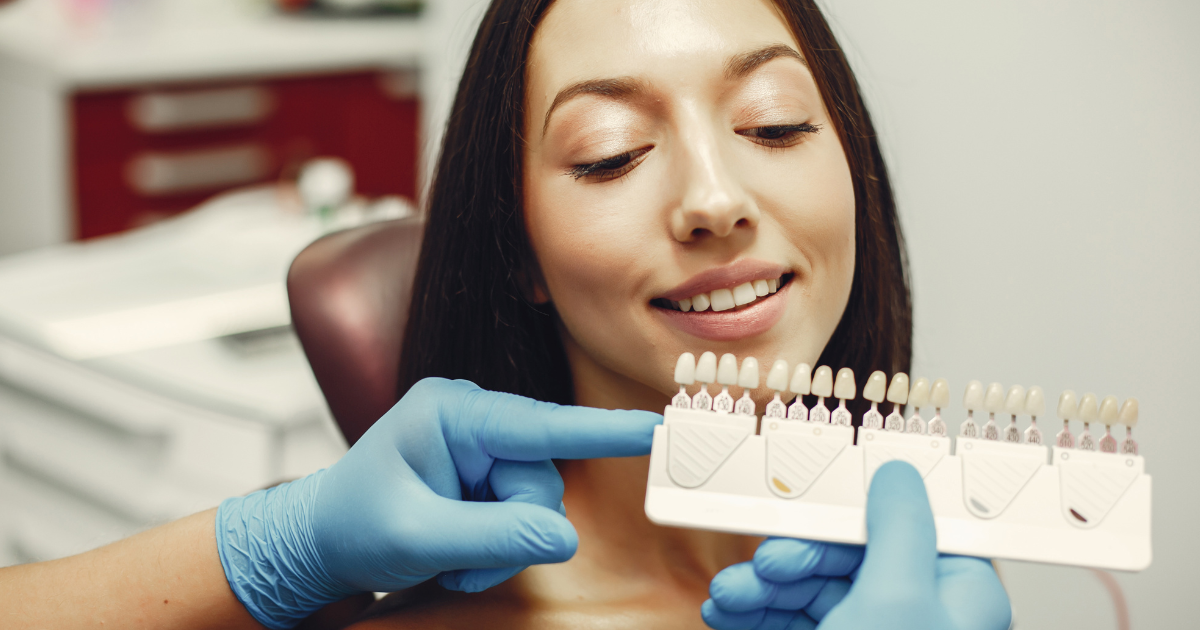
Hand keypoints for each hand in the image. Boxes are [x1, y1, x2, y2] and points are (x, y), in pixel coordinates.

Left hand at [216, 377, 660, 627]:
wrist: (319, 541)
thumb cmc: (352, 527)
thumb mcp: (419, 538)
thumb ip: (495, 536)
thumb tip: (564, 537)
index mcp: (452, 412)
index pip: (540, 424)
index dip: (602, 431)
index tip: (655, 427)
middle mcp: (473, 419)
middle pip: (541, 479)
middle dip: (512, 531)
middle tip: (464, 564)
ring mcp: (481, 445)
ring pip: (537, 502)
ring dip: (503, 546)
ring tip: (453, 563)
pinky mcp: (484, 471)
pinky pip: (522, 513)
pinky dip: (498, 547)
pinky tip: (459, 557)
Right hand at [702, 461, 1010, 629]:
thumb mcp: (896, 603)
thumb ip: (899, 528)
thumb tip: (899, 474)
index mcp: (955, 596)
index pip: (907, 524)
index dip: (854, 508)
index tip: (810, 493)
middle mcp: (917, 615)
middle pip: (847, 554)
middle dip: (792, 558)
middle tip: (762, 567)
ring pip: (809, 587)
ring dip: (761, 587)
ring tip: (729, 598)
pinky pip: (789, 620)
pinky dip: (754, 614)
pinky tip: (726, 613)